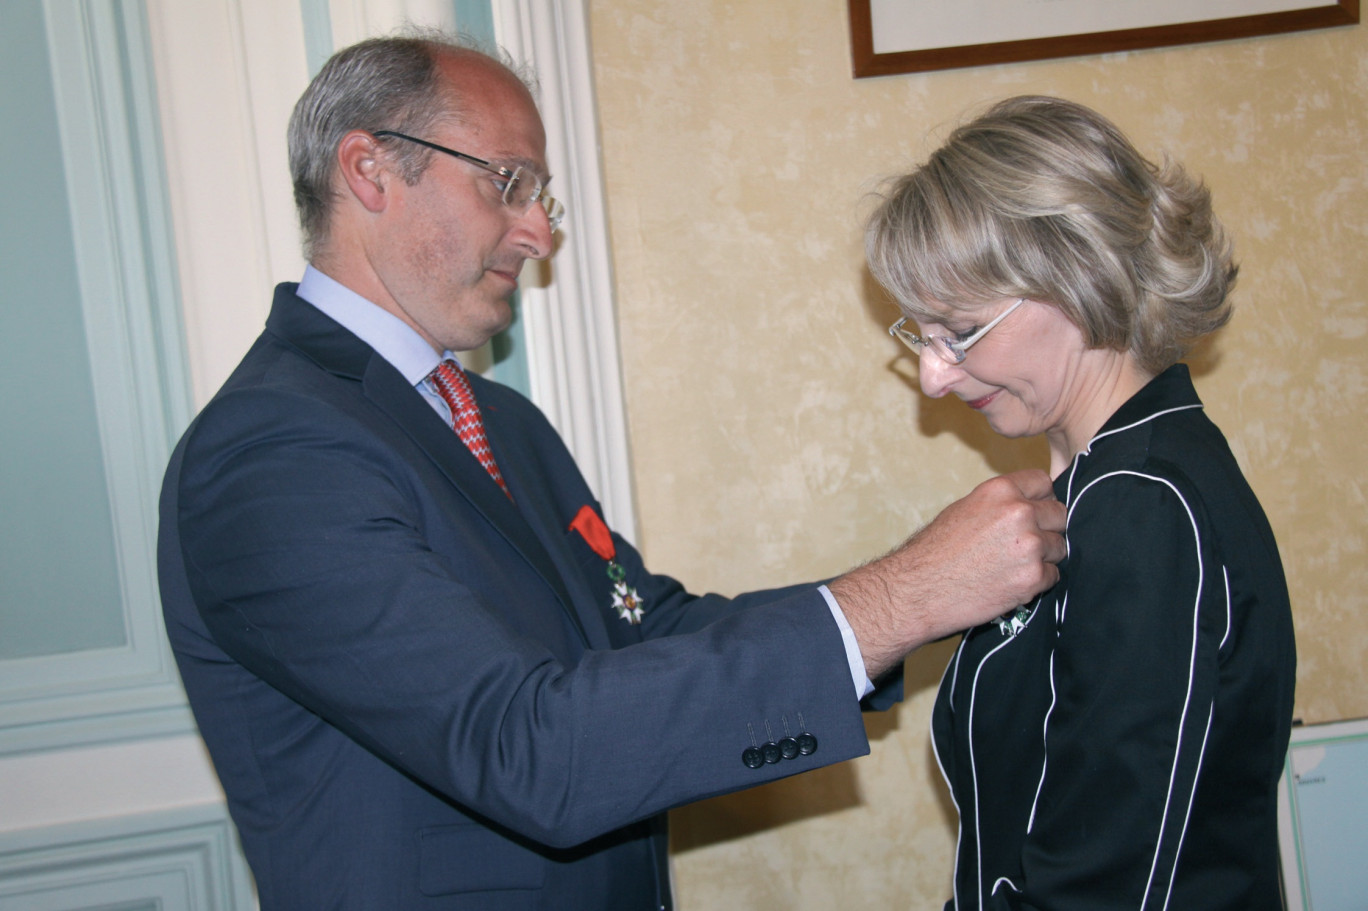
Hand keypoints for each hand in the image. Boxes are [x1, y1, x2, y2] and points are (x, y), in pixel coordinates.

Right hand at [829, 470, 1065, 678]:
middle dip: (1046, 529)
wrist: (918, 591)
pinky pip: (1053, 576)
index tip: (1033, 512)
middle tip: (1023, 545)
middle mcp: (1019, 513)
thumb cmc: (935, 552)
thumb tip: (1029, 505)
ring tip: (1011, 566)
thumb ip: (1000, 504)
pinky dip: (1036, 582)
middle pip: (1059, 515)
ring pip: (1059, 547)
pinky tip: (1010, 583)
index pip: (1044, 482)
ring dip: (1043, 558)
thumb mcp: (965, 510)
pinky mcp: (1032, 578)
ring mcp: (1029, 546)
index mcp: (1000, 490)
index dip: (1040, 499)